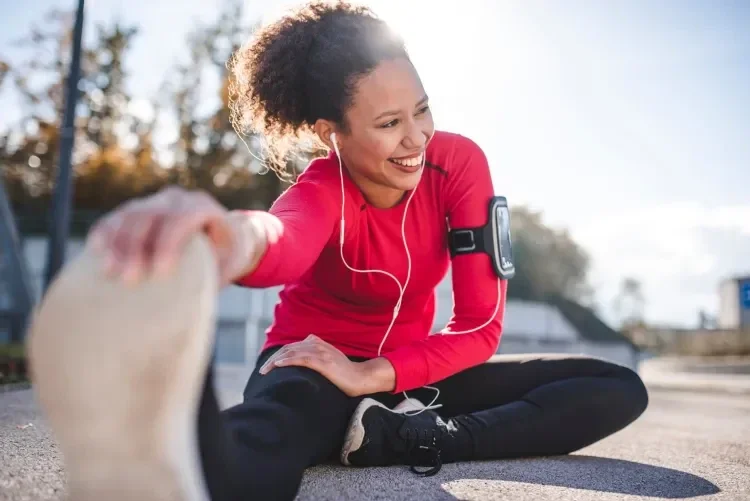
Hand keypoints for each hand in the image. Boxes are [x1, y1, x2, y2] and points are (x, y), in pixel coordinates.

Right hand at [87, 186, 263, 285]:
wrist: (223, 235)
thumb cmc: (227, 255)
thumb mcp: (228, 265)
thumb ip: (212, 275)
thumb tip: (192, 302)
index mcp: (203, 207)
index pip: (182, 219)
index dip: (168, 244)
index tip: (159, 273)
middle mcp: (178, 199)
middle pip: (150, 216)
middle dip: (136, 247)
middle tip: (129, 280)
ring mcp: (155, 201)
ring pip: (129, 215)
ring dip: (116, 243)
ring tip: (109, 272)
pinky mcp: (138, 209)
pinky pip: (116, 217)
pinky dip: (105, 232)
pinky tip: (96, 250)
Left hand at [259, 335, 369, 396]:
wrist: (361, 378)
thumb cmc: (345, 374)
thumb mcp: (328, 361)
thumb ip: (316, 358)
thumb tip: (300, 365)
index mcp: (317, 343)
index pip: (292, 346)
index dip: (278, 355)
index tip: (268, 366)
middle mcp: (317, 345)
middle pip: (289, 348)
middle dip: (273, 359)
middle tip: (262, 371)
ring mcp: (321, 352)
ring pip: (292, 352)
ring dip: (276, 361)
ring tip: (265, 370)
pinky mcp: (324, 362)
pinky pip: (302, 358)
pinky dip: (288, 360)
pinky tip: (278, 365)